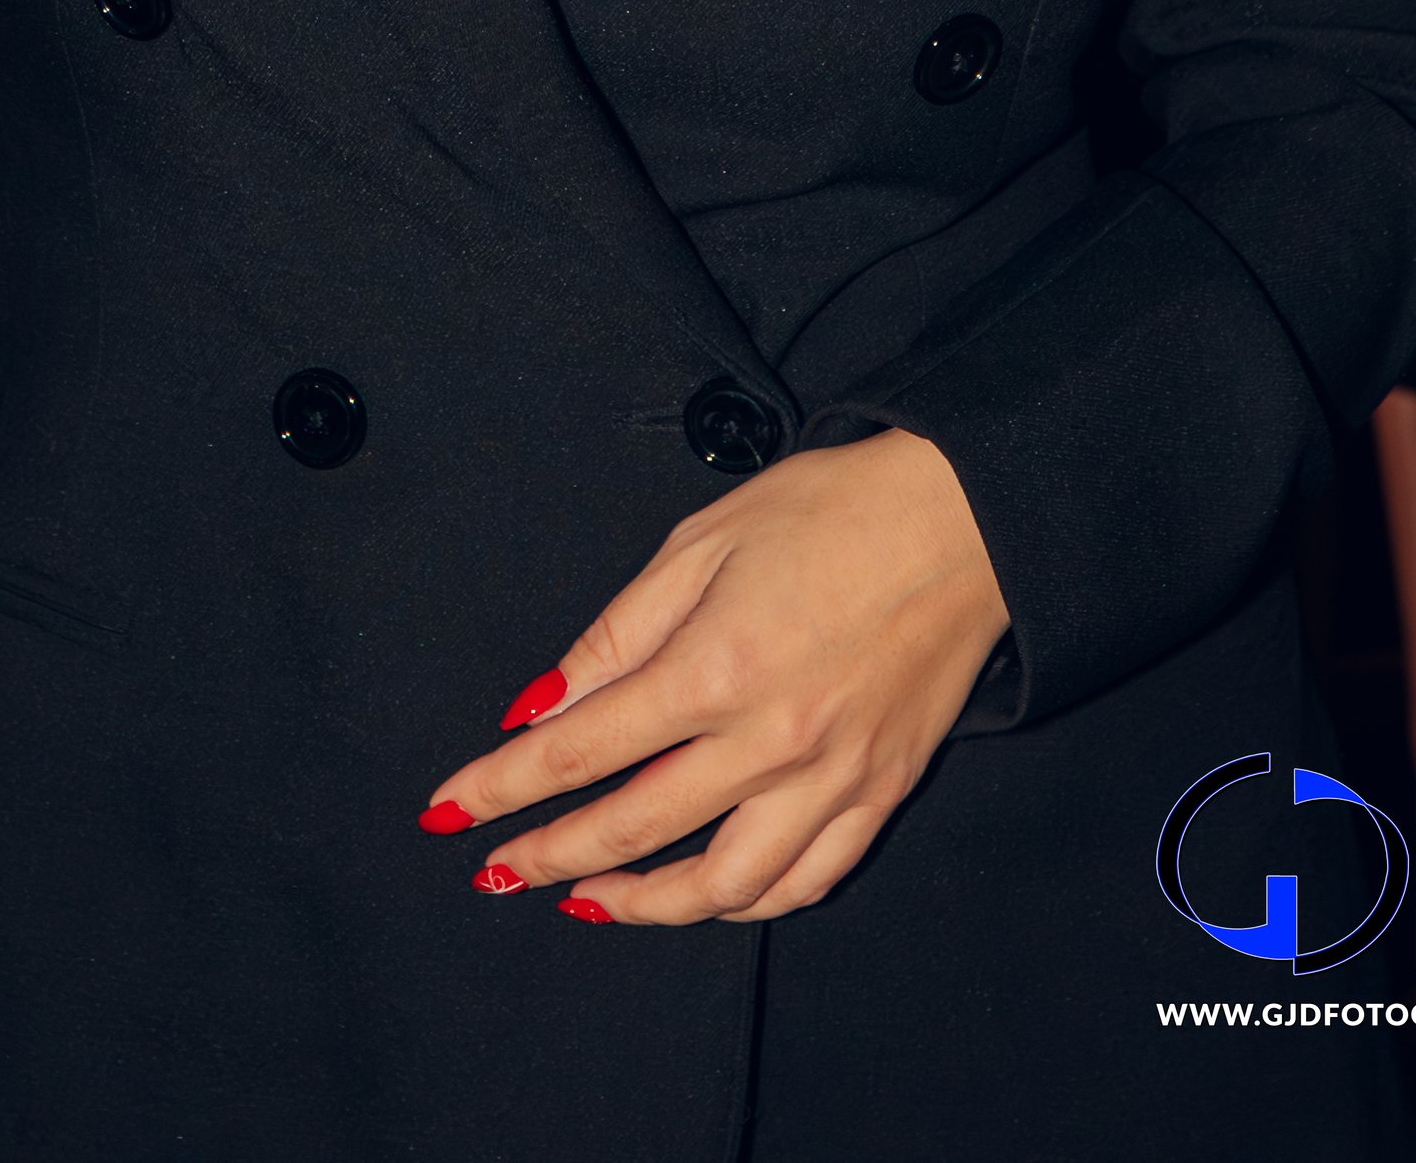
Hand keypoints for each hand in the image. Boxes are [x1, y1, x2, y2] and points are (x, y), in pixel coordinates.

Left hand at [416, 427, 1005, 925]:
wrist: (965, 519)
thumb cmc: (834, 509)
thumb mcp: (704, 540)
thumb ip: (619, 630)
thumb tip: (542, 703)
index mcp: (716, 667)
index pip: (580, 750)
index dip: (504, 786)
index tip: (450, 809)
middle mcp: (771, 742)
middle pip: (635, 828)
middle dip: (549, 855)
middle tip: (496, 870)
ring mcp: (831, 780)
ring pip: (722, 888)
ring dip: (640, 905)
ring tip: (587, 897)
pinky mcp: (878, 794)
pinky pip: (803, 882)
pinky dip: (743, 905)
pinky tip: (704, 894)